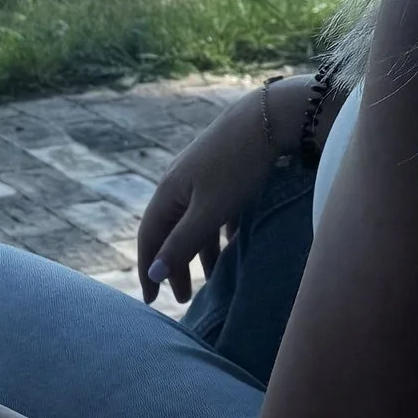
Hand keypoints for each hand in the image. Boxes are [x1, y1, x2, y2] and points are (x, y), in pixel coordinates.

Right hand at [135, 79, 309, 303]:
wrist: (270, 117)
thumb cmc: (237, 166)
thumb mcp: (208, 212)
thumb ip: (182, 243)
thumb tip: (153, 273)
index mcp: (168, 191)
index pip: (148, 237)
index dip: (147, 269)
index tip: (150, 300)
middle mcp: (178, 182)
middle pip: (170, 231)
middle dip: (174, 265)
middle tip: (182, 298)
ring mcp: (201, 174)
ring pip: (194, 221)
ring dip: (200, 251)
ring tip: (212, 279)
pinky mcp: (223, 170)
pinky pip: (213, 209)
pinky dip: (218, 231)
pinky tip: (232, 245)